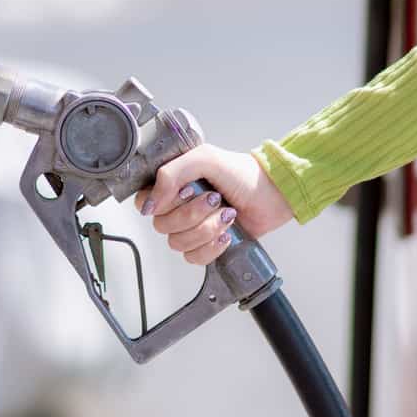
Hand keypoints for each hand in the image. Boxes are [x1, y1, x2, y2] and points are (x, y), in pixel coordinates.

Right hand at [133, 144, 293, 264]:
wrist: (273, 194)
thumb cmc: (242, 173)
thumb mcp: (204, 158)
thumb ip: (171, 173)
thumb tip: (151, 203)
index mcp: (172, 184)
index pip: (144, 202)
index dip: (161, 203)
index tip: (185, 193)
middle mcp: (178, 207)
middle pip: (161, 225)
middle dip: (192, 214)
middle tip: (215, 199)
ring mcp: (191, 228)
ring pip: (178, 243)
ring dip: (206, 229)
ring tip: (226, 215)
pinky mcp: (205, 246)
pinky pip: (193, 258)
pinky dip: (211, 247)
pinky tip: (226, 234)